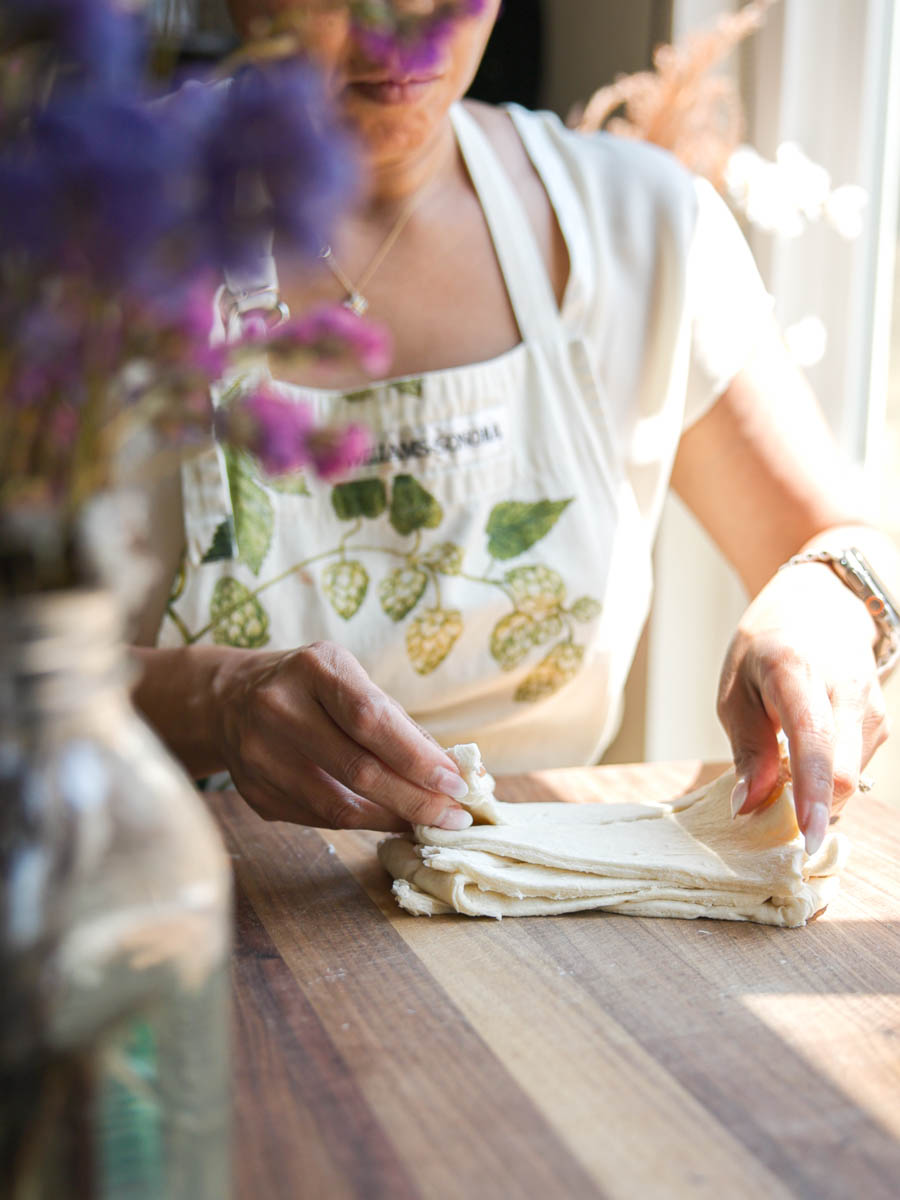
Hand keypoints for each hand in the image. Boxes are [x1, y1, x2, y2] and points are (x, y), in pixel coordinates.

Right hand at [214, 641, 470, 830]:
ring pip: (338, 806)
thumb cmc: (310, 686)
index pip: (370, 719)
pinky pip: (319, 820)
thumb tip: (451, 772)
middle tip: (454, 816)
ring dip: (393, 820)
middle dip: (416, 799)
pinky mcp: (254, 794)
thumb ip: (397, 722)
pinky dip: (362, 823)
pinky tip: (388, 820)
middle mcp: (278, 708)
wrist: (229, 699)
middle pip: (358, 769)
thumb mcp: (350, 679)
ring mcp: (259, 755)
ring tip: (429, 824)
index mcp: (312, 669)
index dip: (417, 757)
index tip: (457, 783)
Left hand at [716, 562, 890, 852]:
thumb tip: (749, 809)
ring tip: (780, 771)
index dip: (811, 793)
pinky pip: (852, 771)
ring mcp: (871, 708)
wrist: (819, 606)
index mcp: (797, 671)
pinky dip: (824, 782)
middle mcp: (846, 689)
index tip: (806, 839)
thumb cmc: (765, 649)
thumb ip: (747, 751)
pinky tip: (801, 762)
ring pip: (849, 778)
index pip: (813, 739)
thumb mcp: (735, 691)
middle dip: (811, 811)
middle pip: (842, 771)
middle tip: (774, 825)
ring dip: (814, 795)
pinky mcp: (880, 724)